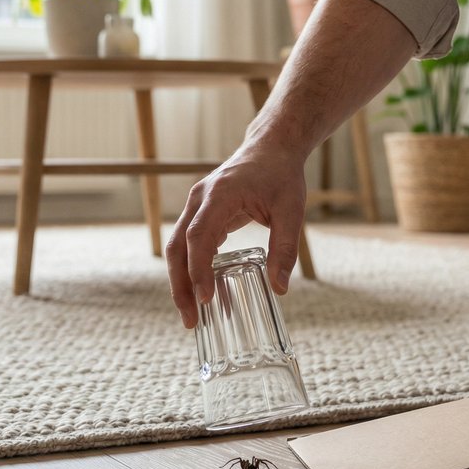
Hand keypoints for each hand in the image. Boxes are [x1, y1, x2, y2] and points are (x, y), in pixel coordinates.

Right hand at [165, 143, 306, 328]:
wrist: (271, 148)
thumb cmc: (281, 176)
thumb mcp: (291, 212)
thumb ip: (285, 249)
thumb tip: (280, 289)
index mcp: (220, 195)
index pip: (199, 236)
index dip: (198, 269)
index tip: (204, 299)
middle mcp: (199, 199)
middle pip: (178, 246)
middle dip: (180, 285)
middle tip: (190, 320)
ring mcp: (196, 205)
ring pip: (177, 247)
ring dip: (181, 281)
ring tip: (192, 316)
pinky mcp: (200, 212)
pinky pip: (189, 244)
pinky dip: (191, 269)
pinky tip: (203, 294)